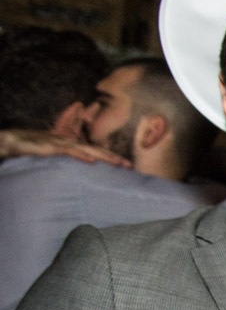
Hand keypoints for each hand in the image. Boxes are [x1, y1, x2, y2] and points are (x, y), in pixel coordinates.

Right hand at [0, 130, 129, 166]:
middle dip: (113, 158)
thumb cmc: (32, 148)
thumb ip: (66, 160)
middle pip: (96, 150)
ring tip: (119, 163)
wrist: (13, 141)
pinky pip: (69, 152)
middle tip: (130, 165)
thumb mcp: (53, 155)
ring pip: (87, 150)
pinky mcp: (52, 147)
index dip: (110, 157)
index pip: (94, 151)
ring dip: (104, 156)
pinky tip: (93, 161)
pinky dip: (81, 156)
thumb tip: (78, 168)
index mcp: (71, 145)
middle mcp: (69, 142)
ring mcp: (61, 143)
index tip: (125, 165)